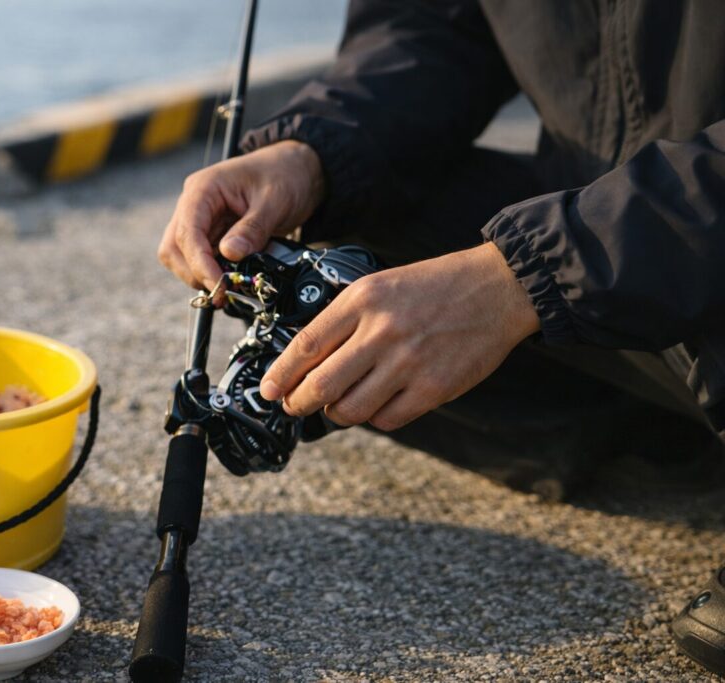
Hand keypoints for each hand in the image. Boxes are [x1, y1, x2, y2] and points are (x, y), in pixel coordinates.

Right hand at [157, 140, 324, 290]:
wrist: (296, 169)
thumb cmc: (285, 175)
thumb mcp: (275, 201)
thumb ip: (252, 228)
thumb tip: (230, 254)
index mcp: (203, 189)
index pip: (187, 232)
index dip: (199, 263)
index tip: (219, 284)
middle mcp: (194, 204)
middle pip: (174, 248)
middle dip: (195, 273)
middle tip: (223, 291)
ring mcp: (200, 220)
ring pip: (182, 257)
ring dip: (202, 275)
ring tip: (231, 285)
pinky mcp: (211, 233)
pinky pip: (202, 258)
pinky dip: (213, 272)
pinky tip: (233, 277)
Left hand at [259, 242, 540, 429]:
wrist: (497, 288)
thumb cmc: (434, 286)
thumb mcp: (380, 285)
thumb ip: (345, 318)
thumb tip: (307, 360)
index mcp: (363, 300)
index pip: (306, 345)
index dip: (281, 374)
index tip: (270, 389)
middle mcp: (382, 332)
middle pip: (321, 385)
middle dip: (299, 402)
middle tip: (294, 405)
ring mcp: (408, 363)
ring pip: (351, 409)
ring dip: (336, 413)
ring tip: (338, 405)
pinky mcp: (433, 388)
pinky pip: (387, 420)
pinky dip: (374, 418)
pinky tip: (376, 405)